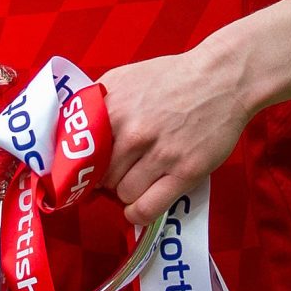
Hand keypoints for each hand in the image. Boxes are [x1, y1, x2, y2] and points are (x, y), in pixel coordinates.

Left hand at [98, 40, 255, 229]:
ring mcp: (161, 154)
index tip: (83, 170)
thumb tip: (69, 130)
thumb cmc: (171, 77)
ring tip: (133, 182)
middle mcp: (133, 132)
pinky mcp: (185, 172)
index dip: (80, 164)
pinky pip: (147, 208)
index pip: (79, 152)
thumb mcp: (123, 78)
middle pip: (100, 176)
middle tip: (115, 174)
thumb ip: (96, 102)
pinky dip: (137, 213)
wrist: (221, 78)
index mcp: (113, 108)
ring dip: (124, 193)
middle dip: (104, 179)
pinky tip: (137, 207)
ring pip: (122, 194)